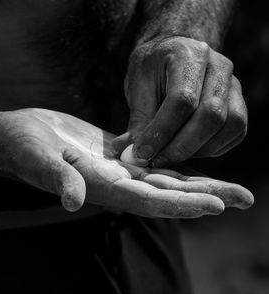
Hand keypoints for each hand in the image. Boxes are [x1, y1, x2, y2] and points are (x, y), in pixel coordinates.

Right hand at [0, 108, 252, 217]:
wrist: (17, 134)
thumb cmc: (21, 145)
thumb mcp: (34, 157)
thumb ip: (56, 178)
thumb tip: (74, 200)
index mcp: (99, 185)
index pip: (146, 200)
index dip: (180, 204)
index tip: (216, 204)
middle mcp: (114, 182)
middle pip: (166, 193)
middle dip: (204, 196)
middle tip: (244, 198)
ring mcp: (118, 169)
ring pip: (166, 178)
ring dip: (198, 182)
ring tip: (232, 186)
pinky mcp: (117, 154)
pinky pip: (155, 160)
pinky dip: (177, 162)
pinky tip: (197, 160)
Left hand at [113, 37, 246, 166]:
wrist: (174, 56)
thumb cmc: (153, 71)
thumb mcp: (138, 88)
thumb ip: (138, 121)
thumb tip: (130, 155)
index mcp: (188, 55)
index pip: (182, 100)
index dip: (162, 132)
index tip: (142, 154)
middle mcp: (218, 67)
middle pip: (210, 115)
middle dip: (180, 147)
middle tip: (156, 162)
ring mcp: (234, 84)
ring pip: (229, 126)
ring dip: (197, 150)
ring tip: (170, 155)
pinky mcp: (239, 102)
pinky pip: (235, 132)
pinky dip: (212, 148)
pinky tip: (190, 149)